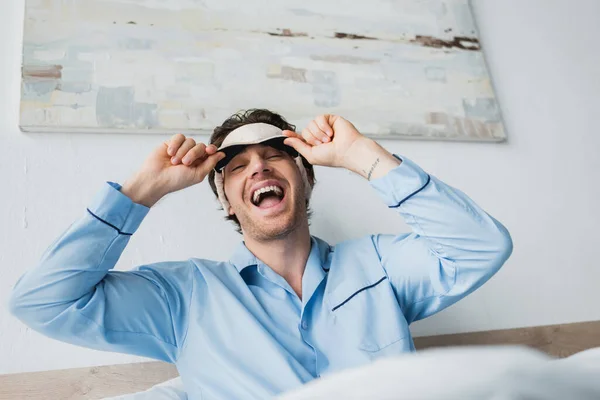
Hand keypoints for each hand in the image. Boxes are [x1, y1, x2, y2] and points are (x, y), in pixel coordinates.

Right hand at [121, 134, 224, 206]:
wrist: (156, 178)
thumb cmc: (176, 180)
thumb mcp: (197, 175)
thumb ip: (210, 163)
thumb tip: (222, 154)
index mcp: (199, 163)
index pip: (210, 152)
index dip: (211, 149)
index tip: (209, 150)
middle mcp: (191, 155)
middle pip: (201, 145)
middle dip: (193, 154)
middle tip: (184, 163)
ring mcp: (181, 149)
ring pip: (190, 141)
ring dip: (182, 151)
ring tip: (174, 161)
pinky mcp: (171, 143)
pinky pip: (179, 137)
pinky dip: (175, 145)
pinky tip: (169, 153)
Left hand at [283, 115, 400, 179]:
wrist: (348, 151)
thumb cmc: (333, 156)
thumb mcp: (311, 155)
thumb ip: (298, 146)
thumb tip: (286, 140)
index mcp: (315, 144)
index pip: (301, 138)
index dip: (292, 135)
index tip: (284, 133)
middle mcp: (319, 135)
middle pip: (305, 130)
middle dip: (312, 138)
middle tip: (323, 144)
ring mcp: (325, 127)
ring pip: (311, 124)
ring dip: (318, 133)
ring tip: (329, 139)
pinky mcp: (331, 119)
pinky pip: (319, 118)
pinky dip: (323, 126)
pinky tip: (331, 132)